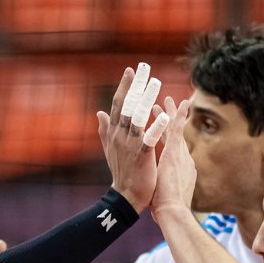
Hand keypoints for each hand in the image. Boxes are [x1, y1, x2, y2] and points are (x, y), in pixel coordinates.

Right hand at [98, 64, 170, 213]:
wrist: (125, 196)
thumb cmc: (121, 171)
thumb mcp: (109, 148)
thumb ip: (104, 130)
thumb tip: (99, 113)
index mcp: (114, 132)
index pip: (118, 104)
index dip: (125, 87)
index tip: (131, 70)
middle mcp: (120, 136)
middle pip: (127, 105)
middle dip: (135, 86)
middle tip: (143, 67)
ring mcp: (130, 145)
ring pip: (137, 118)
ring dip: (146, 99)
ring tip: (155, 83)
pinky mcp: (141, 156)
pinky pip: (148, 139)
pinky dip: (156, 127)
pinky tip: (164, 116)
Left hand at [150, 97, 195, 223]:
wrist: (173, 212)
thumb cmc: (166, 209)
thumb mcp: (163, 194)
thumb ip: (161, 186)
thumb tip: (156, 189)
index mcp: (179, 169)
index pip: (172, 149)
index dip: (167, 137)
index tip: (164, 127)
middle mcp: (183, 160)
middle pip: (176, 136)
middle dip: (171, 121)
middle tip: (168, 106)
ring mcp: (181, 155)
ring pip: (176, 129)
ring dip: (173, 114)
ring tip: (169, 100)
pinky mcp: (176, 153)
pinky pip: (178, 129)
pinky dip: (178, 116)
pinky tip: (180, 104)